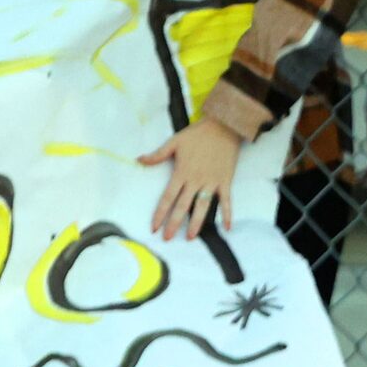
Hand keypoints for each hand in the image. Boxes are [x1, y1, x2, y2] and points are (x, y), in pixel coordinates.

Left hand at [140, 118, 246, 240]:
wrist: (223, 127)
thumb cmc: (197, 134)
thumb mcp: (174, 142)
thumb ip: (157, 155)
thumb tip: (139, 160)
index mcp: (182, 173)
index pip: (168, 197)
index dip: (160, 213)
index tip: (154, 227)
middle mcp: (196, 181)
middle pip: (183, 206)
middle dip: (174, 224)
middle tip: (167, 238)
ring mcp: (211, 182)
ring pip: (202, 207)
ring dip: (196, 224)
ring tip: (190, 237)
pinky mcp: (225, 181)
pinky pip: (226, 201)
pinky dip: (228, 214)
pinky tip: (227, 228)